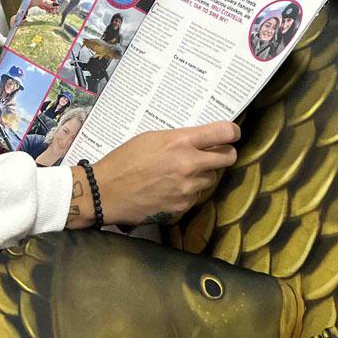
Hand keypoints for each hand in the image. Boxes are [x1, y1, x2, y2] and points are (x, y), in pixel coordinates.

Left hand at [31, 0, 58, 13]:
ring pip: (45, 1)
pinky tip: (47, 11)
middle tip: (54, 11)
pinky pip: (41, 4)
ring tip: (51, 12)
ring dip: (48, 7)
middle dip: (52, 5)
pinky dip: (44, 7)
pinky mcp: (34, 0)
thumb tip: (56, 5)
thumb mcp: (41, 0)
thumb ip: (49, 3)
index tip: (56, 6)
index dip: (55, 0)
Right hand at [65, 121, 239, 229]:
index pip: (224, 133)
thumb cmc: (123, 161)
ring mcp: (188, 188)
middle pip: (227, 158)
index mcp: (181, 142)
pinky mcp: (182, 206)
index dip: (233, 132)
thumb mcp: (150, 138)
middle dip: (223, 155)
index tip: (232, 134)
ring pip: (210, 179)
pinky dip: (188, 193)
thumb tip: (200, 140)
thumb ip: (178, 139)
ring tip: (179, 174)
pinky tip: (169, 189)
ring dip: (201, 176)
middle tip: (213, 155)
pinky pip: (195, 196)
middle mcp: (189, 164)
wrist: (105, 192)